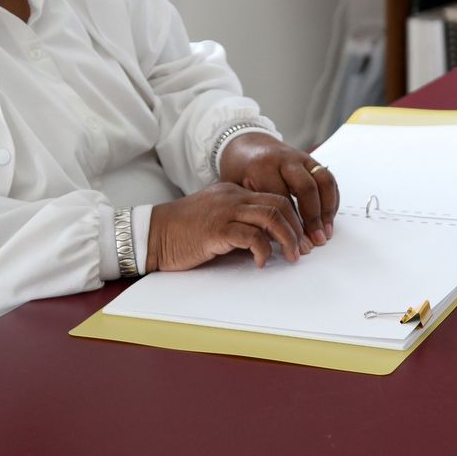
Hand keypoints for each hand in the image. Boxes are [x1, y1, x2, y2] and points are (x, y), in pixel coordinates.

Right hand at [146, 183, 310, 271]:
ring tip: (292, 256)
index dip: (294, 217)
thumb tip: (268, 242)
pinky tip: (262, 263)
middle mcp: (232, 197)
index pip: (274, 196)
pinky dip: (263, 251)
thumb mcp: (215, 220)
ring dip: (288, 239)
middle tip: (304, 249)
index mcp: (233, 192)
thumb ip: (239, 224)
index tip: (302, 237)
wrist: (152, 234)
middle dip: (298, 228)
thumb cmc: (182, 232)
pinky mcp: (216, 230)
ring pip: (271, 217)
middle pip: (279, 204)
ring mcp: (225, 211)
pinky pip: (251, 236)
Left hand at [218, 132, 339, 244]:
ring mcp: (300, 157)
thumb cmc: (239, 170)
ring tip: (326, 233)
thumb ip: (254, 210)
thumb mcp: (236, 188)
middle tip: (316, 242)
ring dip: (327, 210)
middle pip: (306, 188)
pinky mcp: (310, 159)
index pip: (281, 200)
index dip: (290, 225)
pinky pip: (327, 178)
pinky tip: (328, 218)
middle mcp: (284, 159)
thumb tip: (273, 240)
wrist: (245, 144)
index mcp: (262, 167)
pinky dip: (331, 199)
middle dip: (313, 218)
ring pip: (322, 181)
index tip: (294, 245)